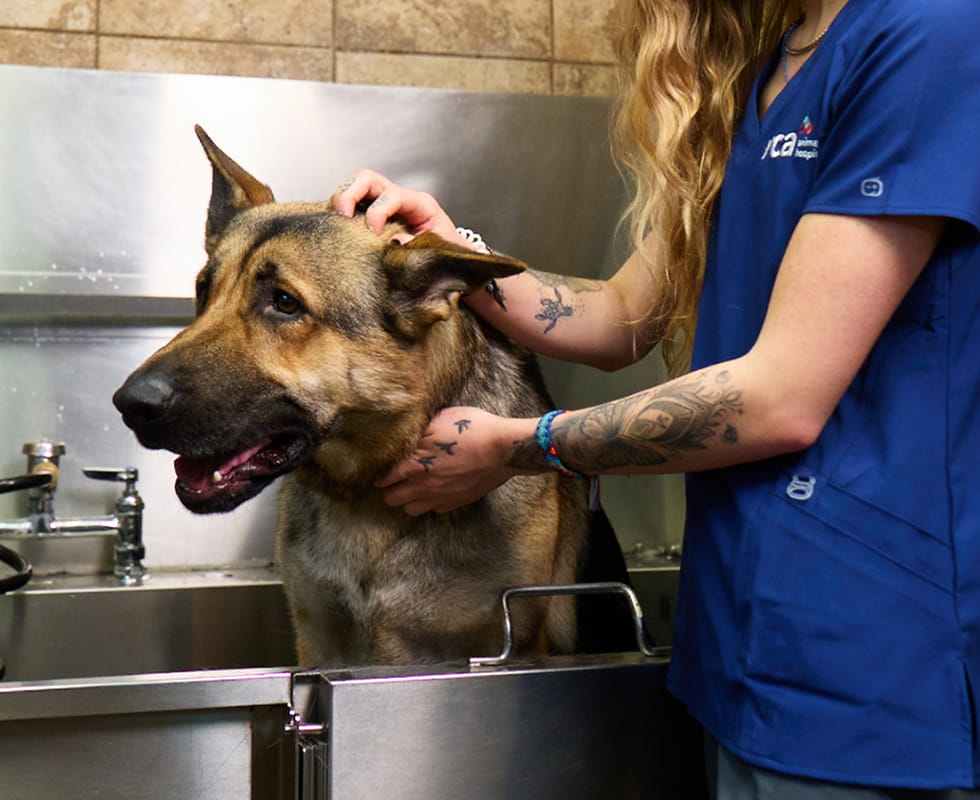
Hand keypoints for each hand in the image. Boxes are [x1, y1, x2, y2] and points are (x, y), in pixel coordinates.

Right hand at [331, 169, 465, 246]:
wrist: (447, 260)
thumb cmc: (444, 254)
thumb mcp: (436, 252)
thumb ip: (416, 247)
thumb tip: (393, 244)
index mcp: (420, 204)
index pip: (392, 196)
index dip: (378, 212)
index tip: (372, 233)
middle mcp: (398, 198)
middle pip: (367, 179)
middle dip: (350, 194)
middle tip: (343, 218)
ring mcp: (383, 203)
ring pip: (354, 186)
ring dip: (342, 200)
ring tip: (337, 222)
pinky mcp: (370, 214)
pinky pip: (349, 203)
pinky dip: (338, 211)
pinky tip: (336, 226)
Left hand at [376, 407, 532, 515]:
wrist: (503, 449)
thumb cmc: (472, 429)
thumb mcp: (439, 420)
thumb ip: (418, 432)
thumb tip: (404, 435)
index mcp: (414, 465)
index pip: (384, 478)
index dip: (380, 473)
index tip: (382, 470)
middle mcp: (424, 485)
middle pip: (391, 499)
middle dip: (389, 489)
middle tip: (395, 479)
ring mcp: (441, 497)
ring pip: (410, 510)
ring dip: (407, 500)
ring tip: (412, 487)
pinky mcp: (457, 502)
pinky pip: (434, 510)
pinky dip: (430, 503)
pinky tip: (435, 491)